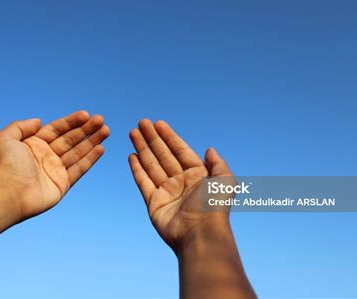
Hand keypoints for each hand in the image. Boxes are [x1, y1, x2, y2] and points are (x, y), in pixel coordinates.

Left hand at [0, 111, 109, 219]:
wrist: (7, 194)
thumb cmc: (4, 166)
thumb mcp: (5, 138)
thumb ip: (21, 126)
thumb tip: (39, 120)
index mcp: (33, 144)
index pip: (57, 129)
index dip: (71, 121)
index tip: (86, 114)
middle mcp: (45, 156)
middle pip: (70, 139)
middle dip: (86, 129)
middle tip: (101, 120)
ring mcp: (55, 170)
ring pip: (78, 152)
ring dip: (92, 141)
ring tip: (106, 130)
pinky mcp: (62, 184)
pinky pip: (79, 169)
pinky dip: (90, 159)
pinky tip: (101, 148)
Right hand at [128, 119, 232, 252]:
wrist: (200, 235)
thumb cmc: (214, 207)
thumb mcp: (224, 181)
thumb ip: (218, 163)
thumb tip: (210, 149)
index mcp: (197, 175)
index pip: (180, 150)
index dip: (169, 136)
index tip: (158, 123)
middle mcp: (181, 181)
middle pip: (163, 154)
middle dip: (152, 138)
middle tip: (141, 122)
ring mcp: (166, 191)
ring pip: (151, 164)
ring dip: (142, 148)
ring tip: (133, 132)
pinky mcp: (154, 202)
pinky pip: (144, 182)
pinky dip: (137, 169)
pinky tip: (132, 155)